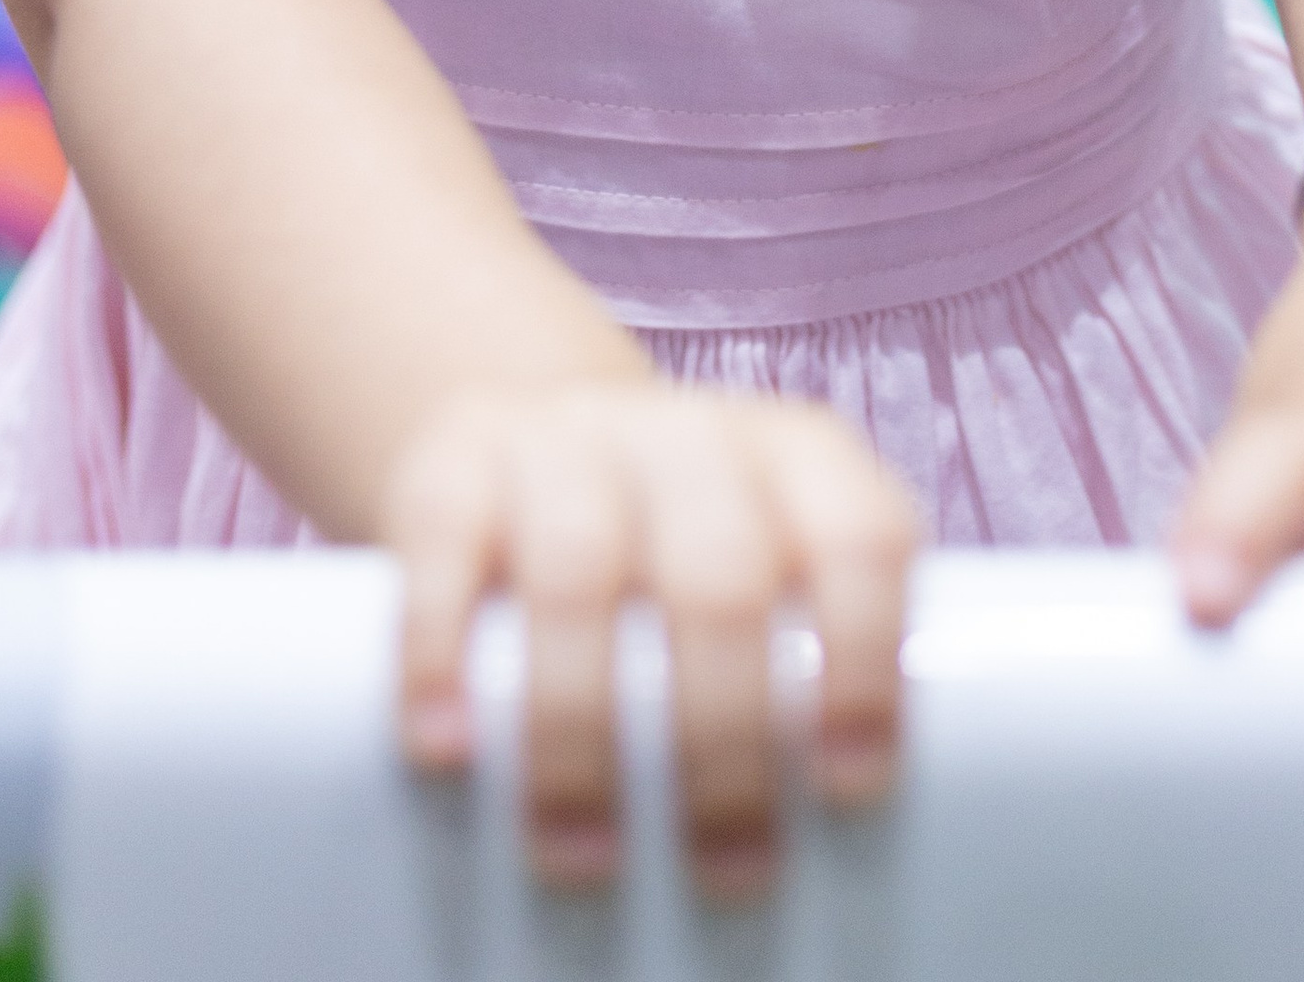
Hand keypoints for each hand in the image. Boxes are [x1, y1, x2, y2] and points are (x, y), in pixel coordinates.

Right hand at [384, 381, 920, 899]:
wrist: (533, 425)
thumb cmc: (679, 552)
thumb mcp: (767, 571)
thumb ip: (802, 669)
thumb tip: (854, 878)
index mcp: (798, 462)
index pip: (859, 537)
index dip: (863, 659)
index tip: (846, 791)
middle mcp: (691, 439)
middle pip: (721, 574)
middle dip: (726, 738)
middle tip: (727, 874)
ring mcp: (568, 443)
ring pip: (579, 567)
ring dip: (581, 728)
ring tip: (582, 857)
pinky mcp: (453, 468)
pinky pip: (443, 547)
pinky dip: (441, 655)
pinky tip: (449, 750)